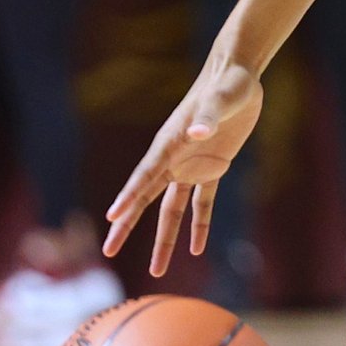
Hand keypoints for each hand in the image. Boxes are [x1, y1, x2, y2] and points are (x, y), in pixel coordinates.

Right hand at [103, 53, 265, 274]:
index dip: (129, 197)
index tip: (111, 218)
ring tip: (157, 270)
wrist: (237, 75)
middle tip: (108, 251)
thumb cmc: (226, 84)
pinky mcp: (213, 168)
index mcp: (169, 143)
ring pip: (171, 210)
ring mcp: (191, 166)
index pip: (144, 175)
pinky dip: (200, 225)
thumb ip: (208, 117)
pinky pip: (202, 203)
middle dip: (127, 225)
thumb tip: (198, 132)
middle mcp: (174, 159)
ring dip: (165, 238)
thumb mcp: (220, 99)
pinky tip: (197, 250)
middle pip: (146, 199)